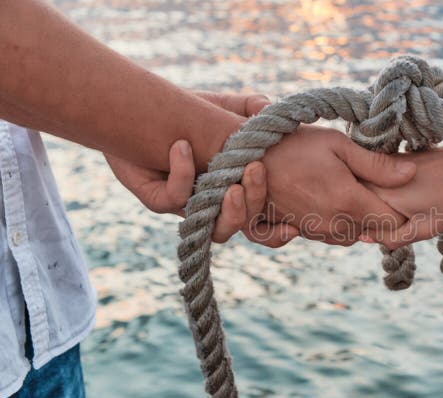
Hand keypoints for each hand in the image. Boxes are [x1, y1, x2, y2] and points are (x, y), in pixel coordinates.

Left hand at [105, 92, 298, 246]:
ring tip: (230, 186)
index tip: (294, 227)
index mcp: (237, 188)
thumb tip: (269, 107)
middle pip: (245, 226)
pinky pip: (174, 199)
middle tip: (253, 170)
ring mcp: (188, 205)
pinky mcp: (157, 199)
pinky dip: (182, 173)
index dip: (277, 233)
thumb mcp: (223, 107)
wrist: (137, 110)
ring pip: (216, 230)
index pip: (263, 224)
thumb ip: (249, 107)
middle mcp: (216, 204)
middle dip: (254, 202)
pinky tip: (181, 146)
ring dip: (230, 212)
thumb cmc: (186, 113)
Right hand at [259, 125, 417, 245]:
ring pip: (351, 237)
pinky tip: (333, 200)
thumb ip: (376, 165)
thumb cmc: (296, 145)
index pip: (391, 222)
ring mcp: (315, 231)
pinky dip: (338, 224)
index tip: (398, 192)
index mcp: (348, 202)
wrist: (249, 158)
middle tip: (375, 188)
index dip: (401, 210)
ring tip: (353, 192)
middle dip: (379, 215)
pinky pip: (330, 237)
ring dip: (358, 221)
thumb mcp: (339, 145)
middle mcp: (333, 224)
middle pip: (372, 233)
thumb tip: (411, 174)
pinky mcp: (300, 232)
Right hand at [357, 145, 442, 248]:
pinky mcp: (392, 158)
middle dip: (372, 216)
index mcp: (378, 194)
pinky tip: (415, 194)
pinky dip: (387, 191)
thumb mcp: (425, 228)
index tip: (395, 229)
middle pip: (358, 204)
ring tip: (415, 205)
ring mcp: (381, 165)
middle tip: (408, 218)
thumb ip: (392, 237)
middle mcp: (373, 176)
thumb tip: (364, 239)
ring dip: (379, 203)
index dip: (369, 231)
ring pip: (367, 192)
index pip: (356, 220)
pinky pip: (378, 181)